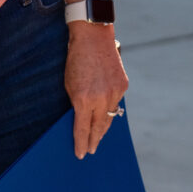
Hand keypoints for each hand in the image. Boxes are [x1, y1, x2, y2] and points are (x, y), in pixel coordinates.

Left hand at [66, 22, 128, 158]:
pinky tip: (106, 115)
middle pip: (99, 127)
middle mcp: (101, 98)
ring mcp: (115, 92)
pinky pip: (116, 103)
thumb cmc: (76, 60)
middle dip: (94, 140)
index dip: (81, 143)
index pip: (82, 129)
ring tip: (98, 137)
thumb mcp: (69, 85)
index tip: (81, 154)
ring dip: (103, 127)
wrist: (93, 37)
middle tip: (91, 150)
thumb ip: (77, 103)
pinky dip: (110, 109)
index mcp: (83, 100)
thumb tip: (82, 119)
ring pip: (110, 117)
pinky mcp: (123, 85)